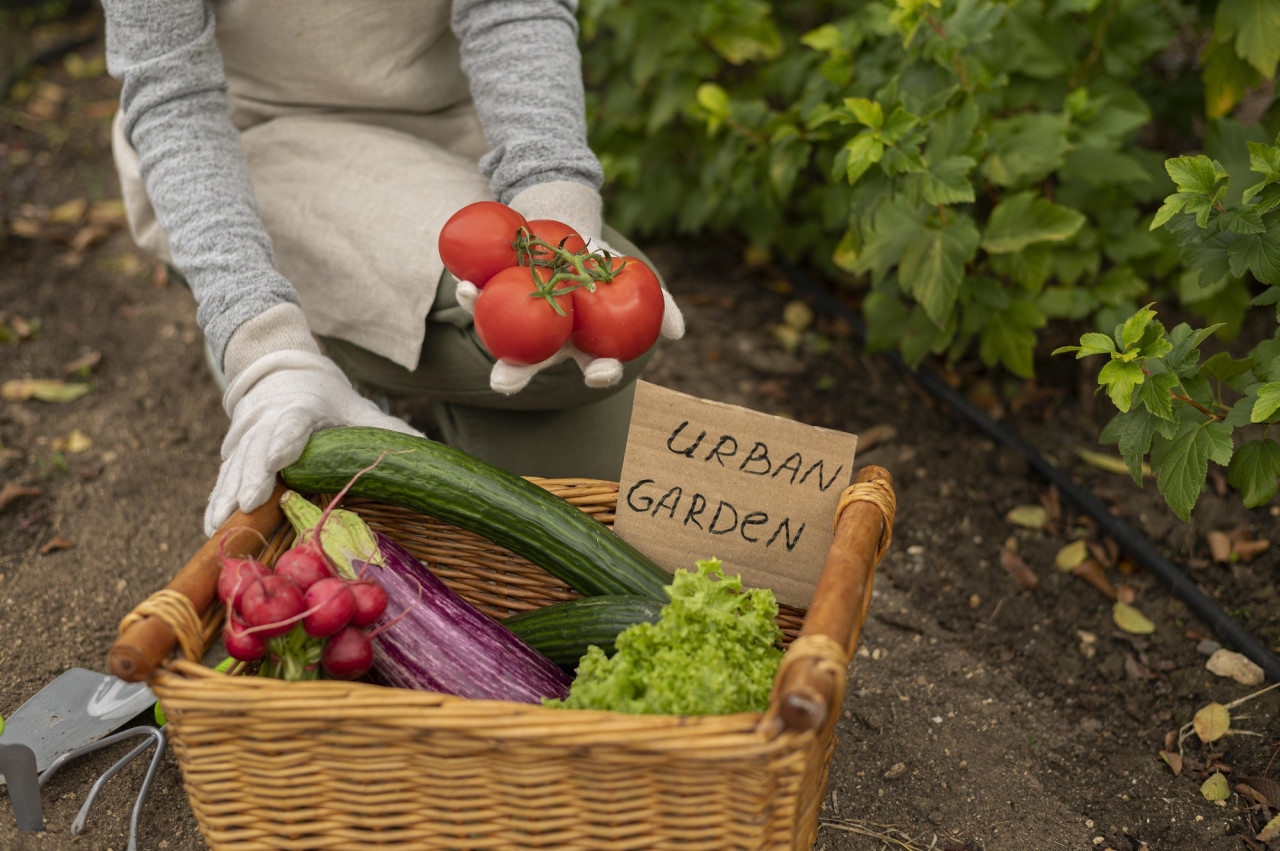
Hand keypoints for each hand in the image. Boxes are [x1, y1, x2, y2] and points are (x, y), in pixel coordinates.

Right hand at [204, 348, 422, 535]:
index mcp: (303, 407)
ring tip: (222, 523)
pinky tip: (211, 526)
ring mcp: (249, 439)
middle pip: (260, 449)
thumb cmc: (327, 400)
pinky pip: (224, 478)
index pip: (295, 423)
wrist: (280, 375)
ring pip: (236, 466)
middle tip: (251, 501)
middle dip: (254, 475)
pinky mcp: (235, 454)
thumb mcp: (357, 409)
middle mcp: (270, 421)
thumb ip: (386, 429)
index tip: (280, 458)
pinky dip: (216, 500)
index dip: (287, 440)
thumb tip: (426, 444)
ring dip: (228, 494)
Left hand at [457, 278, 682, 394]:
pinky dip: (471, 290)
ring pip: (497, 331)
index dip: (596, 374)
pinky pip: (481, 296)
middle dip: (514, 376)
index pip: (592, 368)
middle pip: (531, 364)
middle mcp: (545, 341)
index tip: (601, 370)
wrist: (569, 231)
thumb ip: (661, 306)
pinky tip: (464, 282)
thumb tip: (678, 333)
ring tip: (471, 306)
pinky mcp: (494, 295)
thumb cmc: (605, 266)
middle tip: (502, 381)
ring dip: (481, 323)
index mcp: (582, 346)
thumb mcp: (636, 280)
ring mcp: (516, 320)